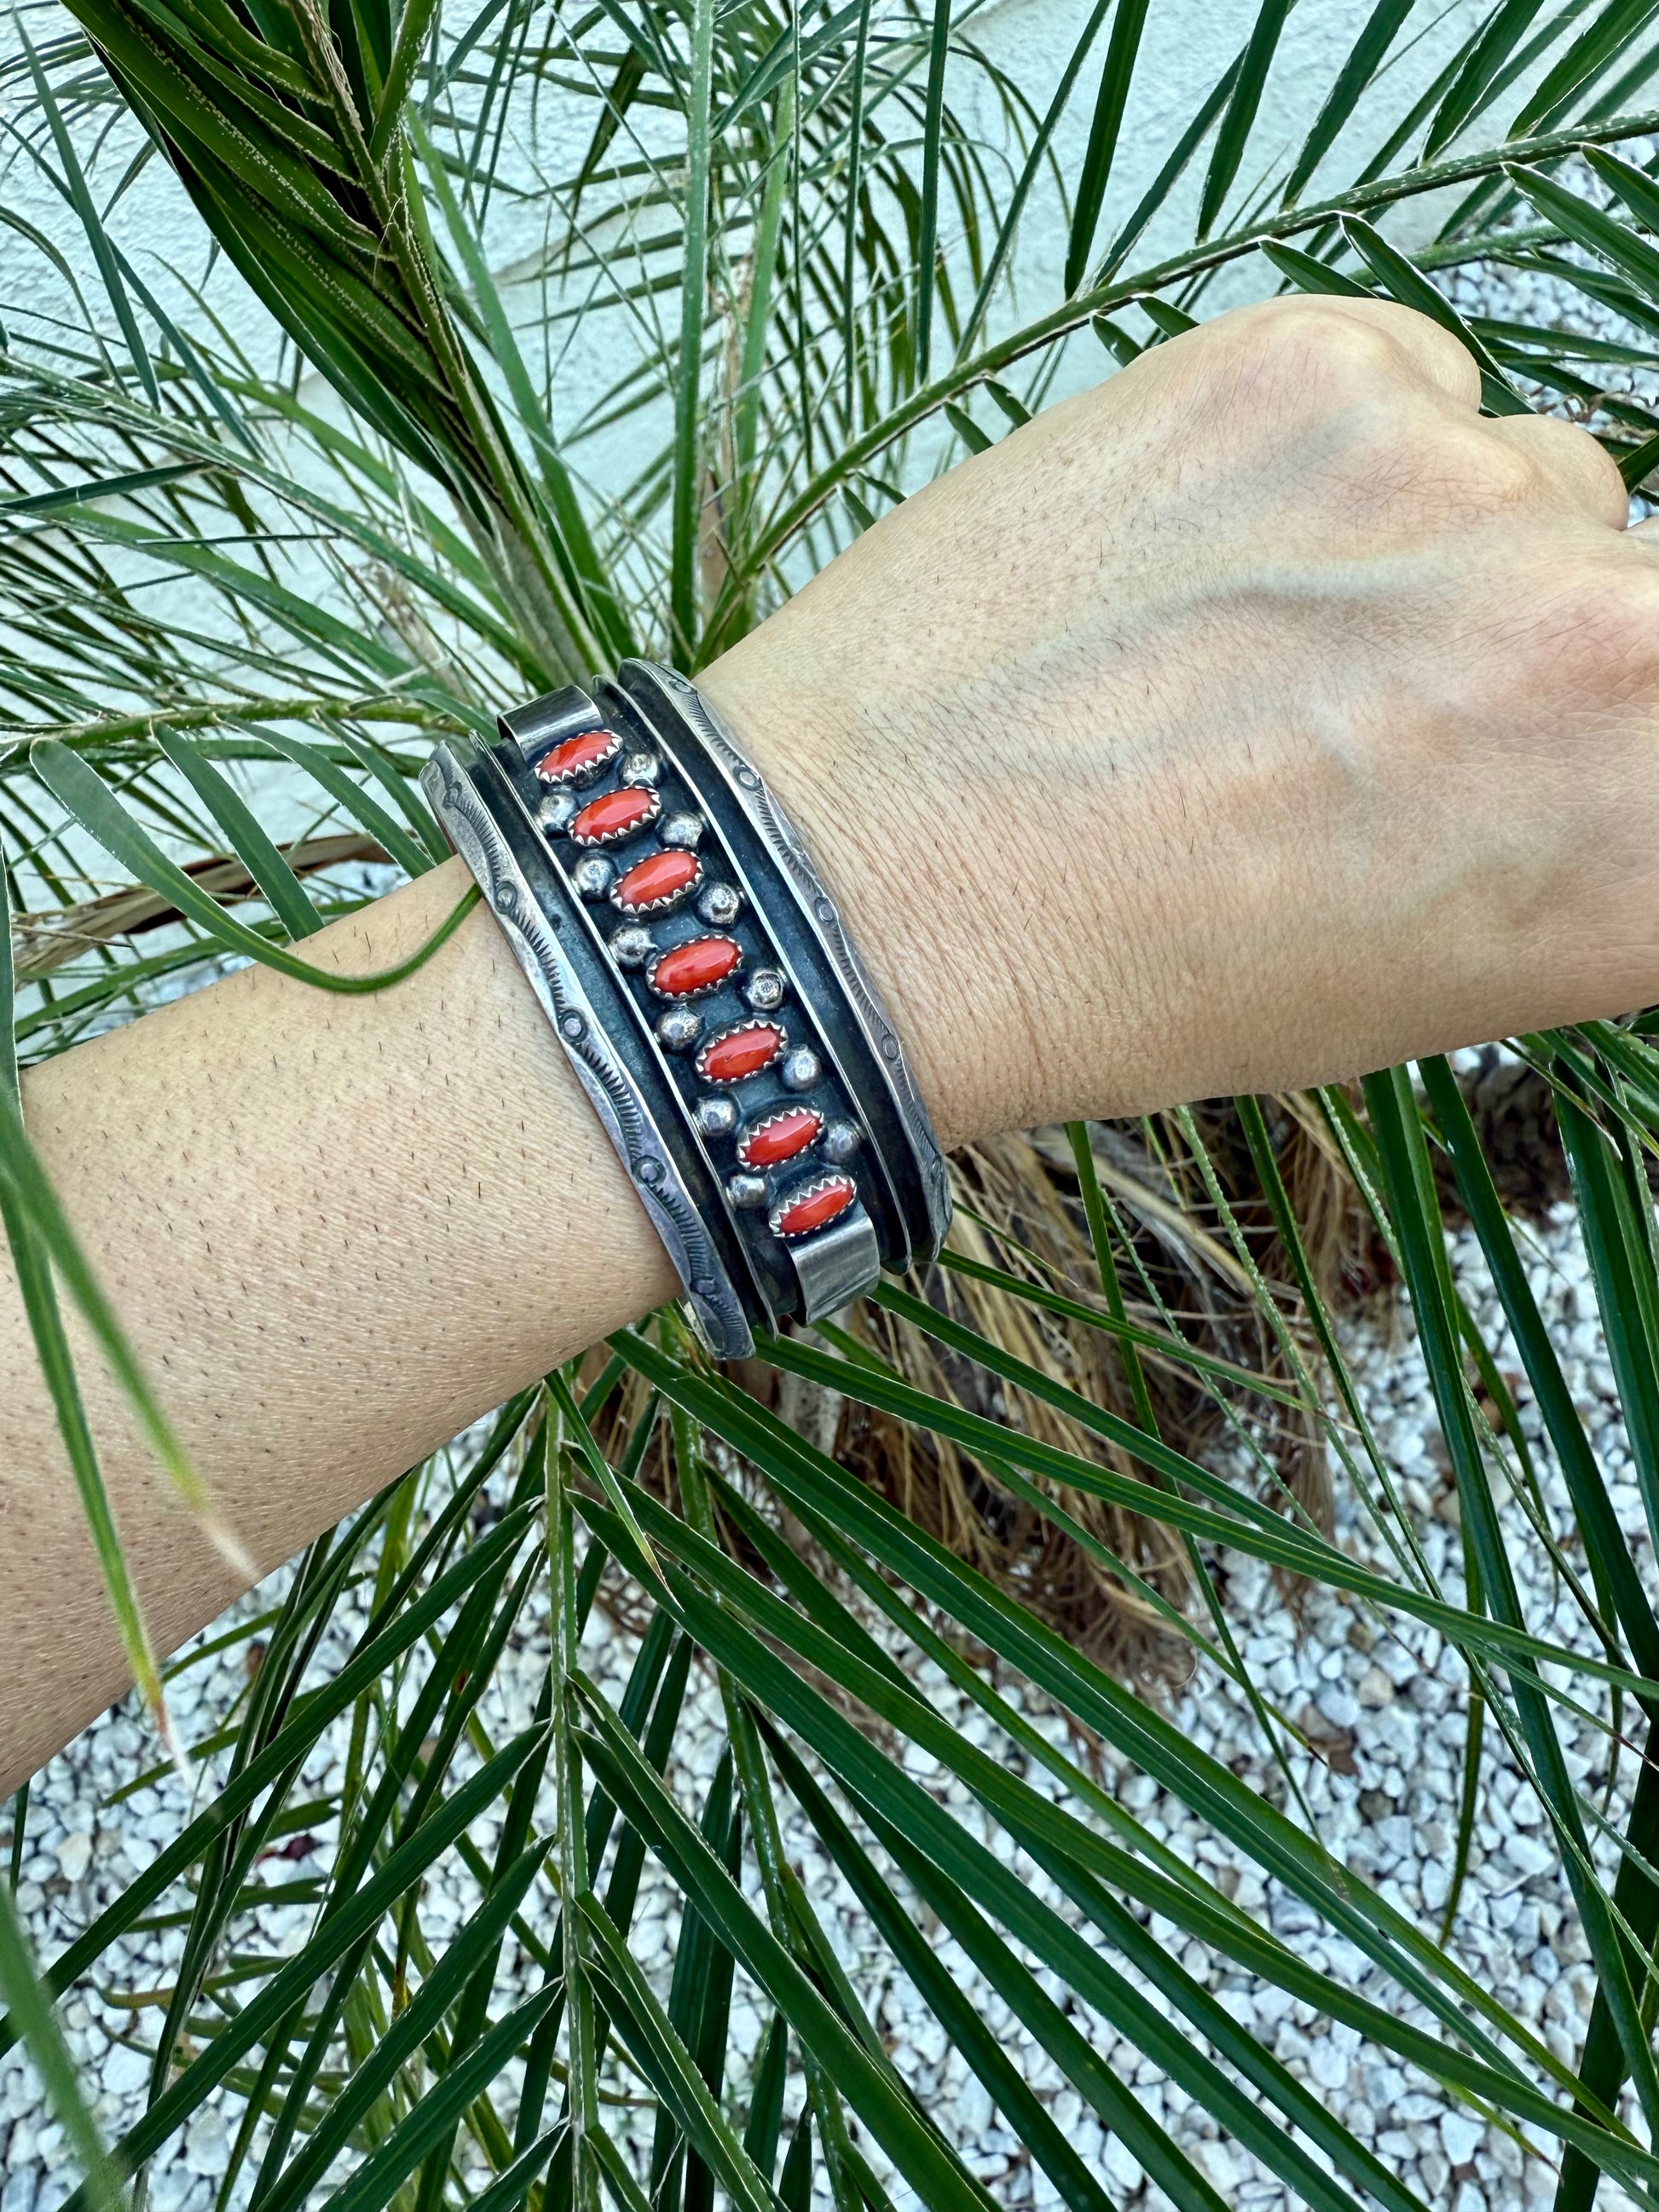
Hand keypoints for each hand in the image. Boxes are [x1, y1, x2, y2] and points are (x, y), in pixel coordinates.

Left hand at [703, 296, 1652, 1146]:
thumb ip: (1583, 840)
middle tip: (1386, 723)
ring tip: (1259, 647)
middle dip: (1540, 652)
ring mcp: (1449, 478)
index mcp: (1641, 833)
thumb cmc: (1119, 977)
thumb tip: (1624, 750)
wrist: (856, 888)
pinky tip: (1208, 555)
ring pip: (1530, 480)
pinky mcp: (1306, 361)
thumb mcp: (1428, 979)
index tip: (1545, 763)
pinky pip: (1407, 381)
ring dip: (1434, 549)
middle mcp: (1594, 634)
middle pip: (1644, 593)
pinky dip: (1334, 458)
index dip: (1621, 753)